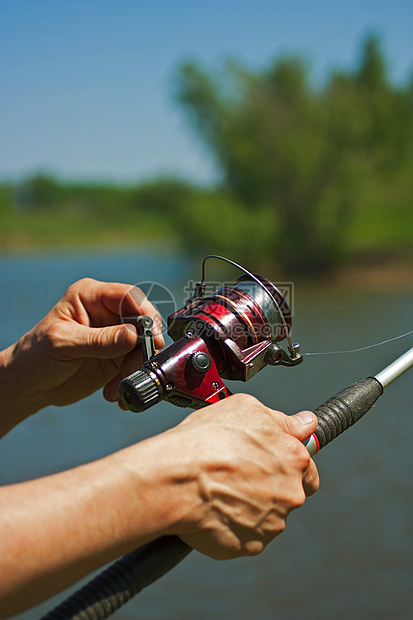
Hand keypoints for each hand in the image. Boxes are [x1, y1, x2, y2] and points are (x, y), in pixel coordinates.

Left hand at [0, 278, 163, 431]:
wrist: (29, 385)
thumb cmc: (36, 356)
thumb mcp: (64, 344)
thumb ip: (99, 340)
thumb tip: (134, 335)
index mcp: (90, 296)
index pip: (128, 296)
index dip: (145, 313)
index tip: (153, 336)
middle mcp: (106, 313)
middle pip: (142, 321)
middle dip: (144, 346)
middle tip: (139, 365)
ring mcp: (114, 336)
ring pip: (143, 346)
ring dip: (135, 368)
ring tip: (118, 387)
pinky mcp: (117, 358)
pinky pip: (136, 366)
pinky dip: (130, 381)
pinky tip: (114, 394)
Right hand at [161, 393, 318, 558]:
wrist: (176, 477)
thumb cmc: (207, 440)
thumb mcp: (246, 409)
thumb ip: (282, 420)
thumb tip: (305, 422)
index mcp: (294, 457)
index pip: (307, 467)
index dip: (287, 464)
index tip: (269, 462)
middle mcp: (290, 493)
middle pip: (287, 493)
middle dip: (267, 485)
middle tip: (236, 473)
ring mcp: (272, 522)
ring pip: (266, 515)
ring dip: (249, 505)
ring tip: (218, 489)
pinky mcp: (251, 545)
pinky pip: (246, 535)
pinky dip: (232, 525)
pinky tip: (213, 508)